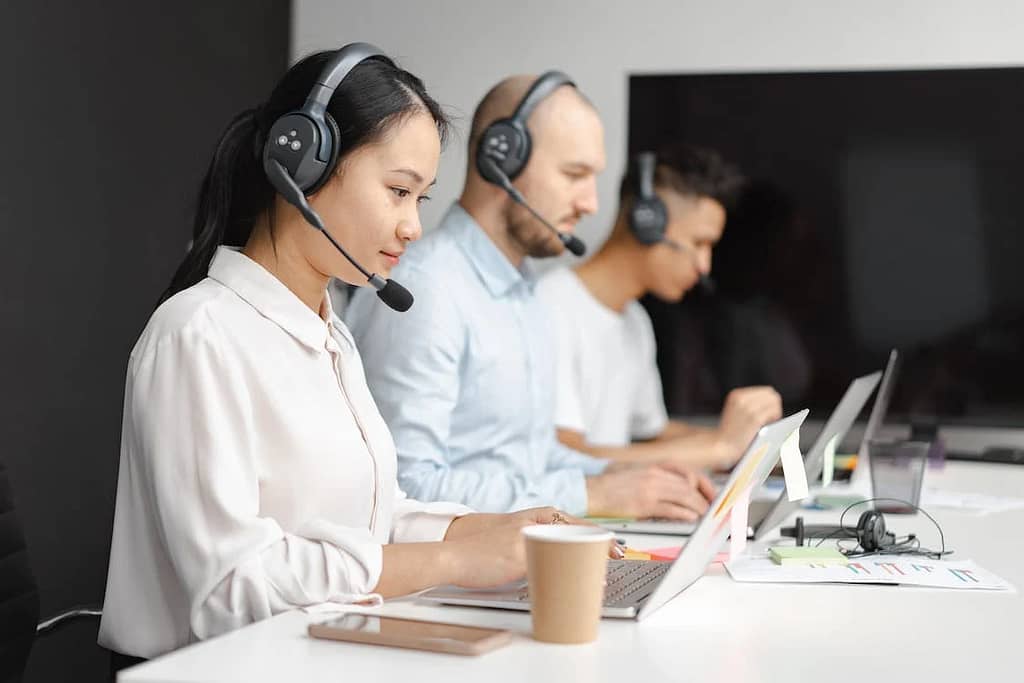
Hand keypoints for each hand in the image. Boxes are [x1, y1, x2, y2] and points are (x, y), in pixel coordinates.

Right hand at [444, 507, 620, 588]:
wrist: (454, 553)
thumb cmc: (485, 548)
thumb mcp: (517, 535)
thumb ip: (540, 538)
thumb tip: (567, 555)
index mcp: (537, 515)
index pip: (578, 524)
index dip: (601, 537)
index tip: (619, 550)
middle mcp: (535, 523)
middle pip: (579, 535)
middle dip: (601, 550)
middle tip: (619, 561)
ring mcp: (528, 538)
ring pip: (568, 551)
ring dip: (588, 566)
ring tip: (601, 579)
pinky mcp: (518, 557)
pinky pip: (548, 568)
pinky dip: (566, 578)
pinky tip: (576, 588)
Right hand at [586, 463, 715, 520]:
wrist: (590, 490)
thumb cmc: (610, 485)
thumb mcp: (636, 472)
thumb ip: (656, 477)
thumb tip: (678, 488)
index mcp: (653, 467)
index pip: (687, 472)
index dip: (703, 483)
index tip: (710, 493)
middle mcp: (654, 474)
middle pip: (689, 484)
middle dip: (704, 497)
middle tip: (711, 508)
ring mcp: (649, 488)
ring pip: (684, 495)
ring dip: (698, 507)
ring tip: (705, 515)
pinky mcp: (643, 504)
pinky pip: (671, 508)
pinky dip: (685, 513)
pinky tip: (691, 518)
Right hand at [714, 386, 782, 465]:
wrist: (720, 446)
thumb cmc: (730, 433)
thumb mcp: (736, 411)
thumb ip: (750, 404)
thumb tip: (774, 402)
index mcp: (737, 394)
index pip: (766, 391)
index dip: (770, 402)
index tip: (767, 413)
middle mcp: (742, 398)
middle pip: (772, 395)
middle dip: (774, 406)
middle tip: (770, 419)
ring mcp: (748, 408)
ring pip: (774, 402)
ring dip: (775, 413)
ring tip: (768, 423)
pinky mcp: (754, 418)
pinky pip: (774, 412)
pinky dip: (774, 419)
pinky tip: (768, 426)